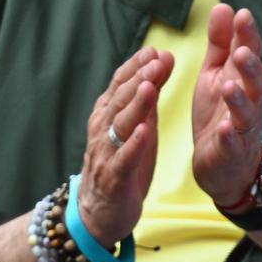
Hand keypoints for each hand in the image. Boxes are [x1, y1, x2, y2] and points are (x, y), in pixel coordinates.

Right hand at [79, 47, 173, 246]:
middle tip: (157, 59)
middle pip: (120, 99)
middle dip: (139, 78)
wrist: (101, 211)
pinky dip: (133, 144)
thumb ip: (148, 98)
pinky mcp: (114, 177)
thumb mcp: (139, 126)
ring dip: (135, 104)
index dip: (137, 66)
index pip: (121, 84)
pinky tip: (145, 132)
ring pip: (120, 124)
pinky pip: (124, 158)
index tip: (156, 50)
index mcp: (109, 115)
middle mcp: (104, 129)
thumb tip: (160, 61)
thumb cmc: (123, 163)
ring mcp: (107, 152)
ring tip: (150, 86)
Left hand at [192, 4, 261, 206]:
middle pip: (257, 83)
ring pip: (248, 113)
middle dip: (250, 67)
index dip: (247, 36)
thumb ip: (220, 45)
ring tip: (230, 87)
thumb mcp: (216, 75)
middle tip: (242, 51)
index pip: (250, 55)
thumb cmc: (220, 116)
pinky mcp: (232, 152)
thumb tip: (224, 8)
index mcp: (244, 82)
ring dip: (240, 100)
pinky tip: (225, 129)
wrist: (224, 166)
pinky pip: (233, 144)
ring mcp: (243, 129)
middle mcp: (250, 104)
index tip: (242, 15)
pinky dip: (230, 137)